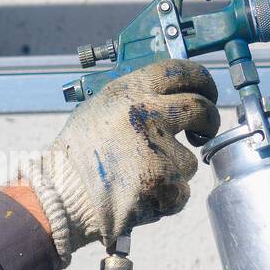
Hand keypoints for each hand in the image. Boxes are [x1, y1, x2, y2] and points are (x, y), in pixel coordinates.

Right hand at [18, 58, 220, 264]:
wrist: (61, 196)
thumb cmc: (74, 157)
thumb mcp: (98, 110)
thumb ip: (132, 100)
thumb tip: (165, 96)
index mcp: (130, 92)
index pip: (181, 71)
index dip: (202, 80)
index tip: (206, 91)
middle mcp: (147, 114)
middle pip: (201, 108)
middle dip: (208, 121)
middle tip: (202, 131)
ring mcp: (158, 149)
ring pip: (189, 159)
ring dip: (174, 170)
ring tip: (140, 178)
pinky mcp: (164, 183)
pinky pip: (180, 192)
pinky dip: (167, 198)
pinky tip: (141, 196)